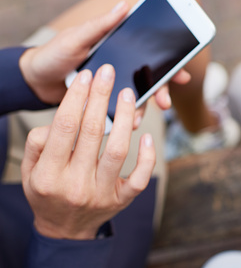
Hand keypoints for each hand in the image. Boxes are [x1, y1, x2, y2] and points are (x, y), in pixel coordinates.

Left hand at [19, 1, 191, 127]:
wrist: (35, 80)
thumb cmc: (54, 54)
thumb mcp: (77, 37)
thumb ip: (101, 25)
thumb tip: (125, 5)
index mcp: (119, 51)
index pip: (150, 58)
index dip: (169, 66)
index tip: (182, 76)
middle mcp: (121, 70)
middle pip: (150, 82)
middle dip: (161, 93)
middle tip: (165, 103)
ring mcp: (112, 88)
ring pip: (136, 100)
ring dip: (141, 110)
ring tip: (136, 119)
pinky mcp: (103, 104)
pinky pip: (118, 112)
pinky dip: (122, 119)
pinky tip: (122, 125)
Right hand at [21, 64, 155, 239]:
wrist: (65, 230)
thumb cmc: (48, 192)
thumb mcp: (31, 171)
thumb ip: (39, 144)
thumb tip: (61, 117)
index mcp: (49, 175)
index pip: (65, 128)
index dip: (76, 98)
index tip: (85, 76)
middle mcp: (76, 184)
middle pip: (92, 133)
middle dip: (100, 98)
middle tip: (108, 74)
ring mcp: (102, 193)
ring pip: (118, 151)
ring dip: (124, 118)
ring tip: (127, 94)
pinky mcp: (122, 200)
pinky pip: (140, 177)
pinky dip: (146, 156)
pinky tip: (145, 135)